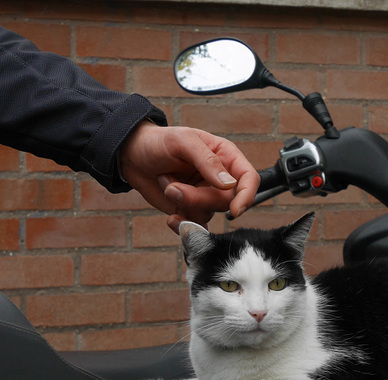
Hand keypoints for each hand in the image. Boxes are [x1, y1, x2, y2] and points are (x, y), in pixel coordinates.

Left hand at [118, 122, 259, 232]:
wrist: (132, 155)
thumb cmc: (159, 141)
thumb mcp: (183, 141)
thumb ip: (207, 161)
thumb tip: (229, 184)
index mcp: (226, 157)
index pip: (249, 179)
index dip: (247, 195)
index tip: (234, 209)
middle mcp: (220, 179)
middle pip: (226, 201)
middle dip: (198, 198)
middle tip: (173, 186)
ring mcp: (205, 196)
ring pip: (209, 213)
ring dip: (184, 204)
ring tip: (166, 184)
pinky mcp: (190, 209)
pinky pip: (195, 225)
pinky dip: (182, 224)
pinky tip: (170, 215)